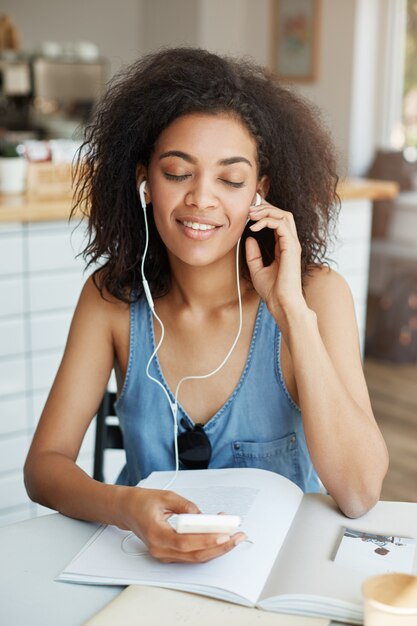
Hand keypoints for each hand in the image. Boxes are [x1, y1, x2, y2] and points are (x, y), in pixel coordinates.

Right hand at [118, 487, 245, 562]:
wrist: (127, 510)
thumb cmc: (142, 502)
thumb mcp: (165, 496)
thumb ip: (186, 506)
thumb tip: (203, 515)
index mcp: (156, 534)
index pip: (185, 542)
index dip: (206, 540)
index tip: (224, 534)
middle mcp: (160, 549)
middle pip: (194, 554)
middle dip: (220, 547)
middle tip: (238, 536)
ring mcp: (164, 554)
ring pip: (195, 557)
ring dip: (216, 548)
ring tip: (234, 536)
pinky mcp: (170, 554)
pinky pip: (191, 554)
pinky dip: (207, 546)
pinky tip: (220, 536)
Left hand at [245, 200, 308, 325]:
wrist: (281, 303)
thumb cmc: (272, 291)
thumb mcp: (257, 269)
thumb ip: (253, 254)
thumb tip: (249, 238)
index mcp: (284, 247)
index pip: (278, 221)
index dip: (264, 214)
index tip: (248, 215)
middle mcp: (290, 243)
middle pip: (282, 214)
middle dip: (265, 207)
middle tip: (248, 210)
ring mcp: (292, 244)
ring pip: (284, 215)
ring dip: (266, 211)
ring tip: (251, 214)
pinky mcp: (292, 247)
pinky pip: (281, 224)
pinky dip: (266, 221)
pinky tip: (254, 227)